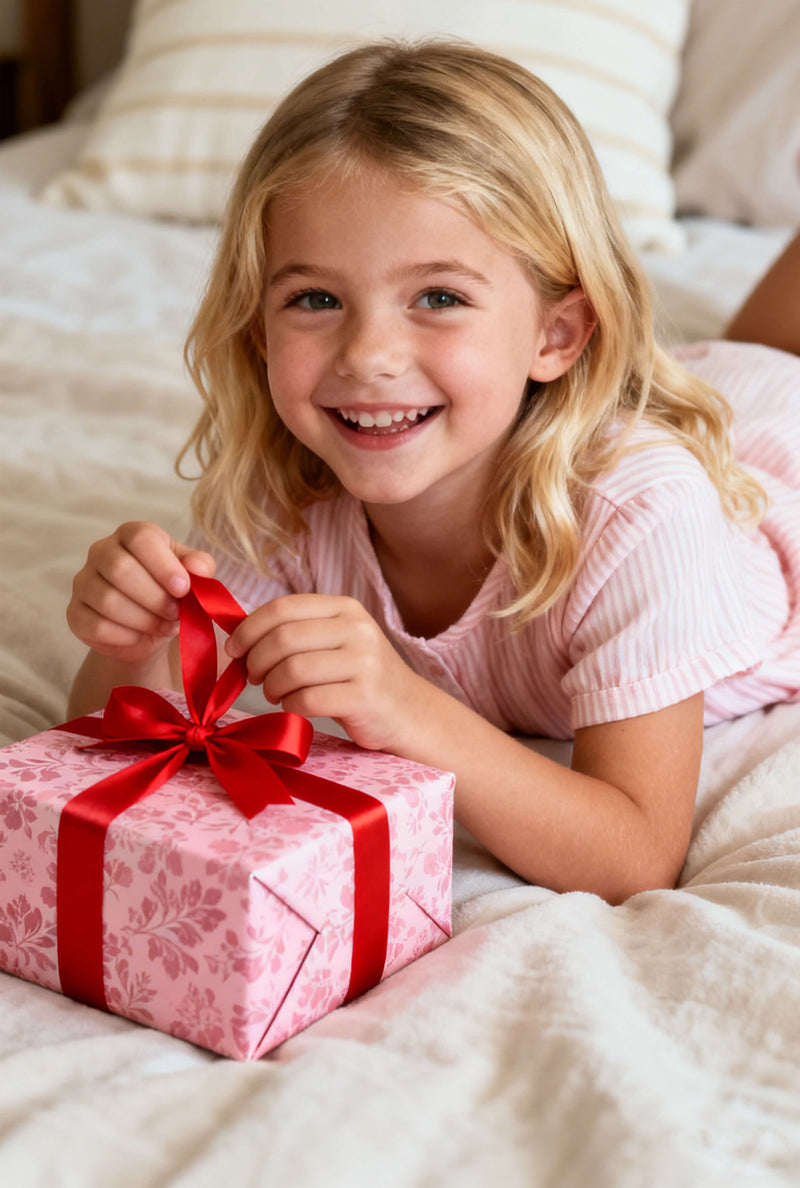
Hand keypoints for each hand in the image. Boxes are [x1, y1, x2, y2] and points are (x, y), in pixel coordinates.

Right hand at [67, 521, 215, 663]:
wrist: (148, 629)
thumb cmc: (170, 593)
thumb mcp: (192, 575)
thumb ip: (200, 566)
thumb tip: (199, 568)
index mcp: (131, 535)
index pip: (141, 538)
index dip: (163, 565)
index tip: (183, 588)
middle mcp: (101, 551)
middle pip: (120, 569)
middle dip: (155, 597)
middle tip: (175, 613)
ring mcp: (83, 582)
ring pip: (108, 600)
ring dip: (143, 619)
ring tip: (164, 626)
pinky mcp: (75, 613)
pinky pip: (96, 626)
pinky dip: (126, 636)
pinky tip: (140, 635)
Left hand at [225, 594, 424, 751]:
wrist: (408, 712)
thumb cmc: (359, 678)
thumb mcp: (335, 641)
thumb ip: (296, 631)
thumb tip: (238, 634)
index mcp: (345, 608)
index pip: (283, 607)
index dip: (249, 628)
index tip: (234, 649)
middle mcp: (357, 629)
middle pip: (283, 638)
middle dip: (256, 661)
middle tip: (254, 677)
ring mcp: (364, 662)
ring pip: (292, 669)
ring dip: (272, 686)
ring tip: (275, 693)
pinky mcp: (364, 697)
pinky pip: (307, 699)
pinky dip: (291, 705)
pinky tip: (295, 706)